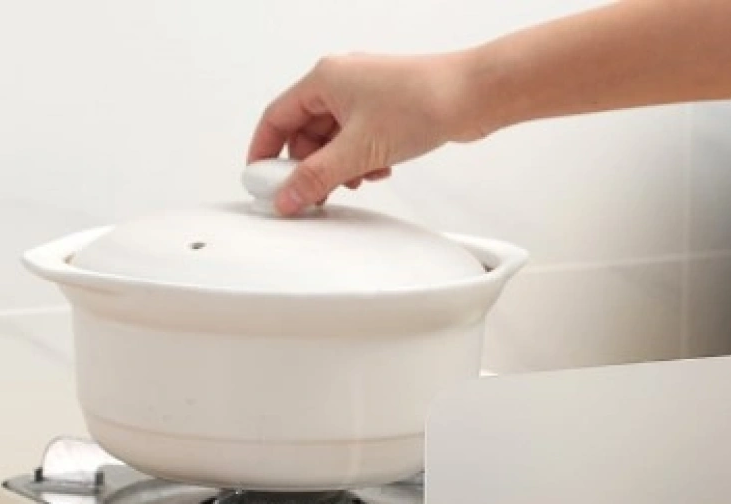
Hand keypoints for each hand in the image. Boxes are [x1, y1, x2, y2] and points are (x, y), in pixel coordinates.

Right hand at [247, 53, 472, 215]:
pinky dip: (363, 160)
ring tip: (358, 181)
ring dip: (341, 167)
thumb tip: (287, 196)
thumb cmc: (419, 104)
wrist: (469, 97)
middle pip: (305, 133)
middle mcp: (341, 83)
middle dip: (310, 167)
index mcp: (323, 80)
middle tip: (314, 196)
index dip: (264, 152)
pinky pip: (359, 141)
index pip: (276, 118)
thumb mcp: (357, 150)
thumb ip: (317, 177)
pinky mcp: (387, 111)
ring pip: (335, 140)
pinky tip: (380, 170)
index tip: (261, 181)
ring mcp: (365, 97)